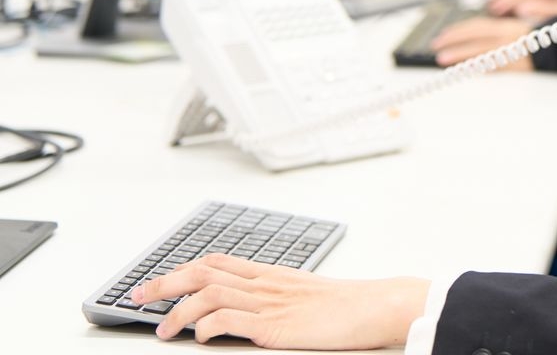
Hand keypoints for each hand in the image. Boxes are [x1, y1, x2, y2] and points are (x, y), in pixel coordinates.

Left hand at [130, 252, 427, 348]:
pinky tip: (199, 337)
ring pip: (209, 292)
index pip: (217, 261)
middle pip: (203, 271)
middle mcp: (265, 283)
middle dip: (164, 283)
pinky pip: (230, 318)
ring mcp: (270, 301)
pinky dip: (207, 325)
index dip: (182, 269)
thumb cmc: (349, 305)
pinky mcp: (275, 325)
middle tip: (138, 297)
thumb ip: (278, 301)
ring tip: (161, 329)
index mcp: (272, 275)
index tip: (157, 282)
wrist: (376, 305)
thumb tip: (252, 314)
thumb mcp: (307, 297)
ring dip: (178, 310)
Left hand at [431, 16, 533, 70]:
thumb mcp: (525, 26)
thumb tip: (489, 22)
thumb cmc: (547, 36)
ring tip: (443, 59)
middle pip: (474, 36)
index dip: (458, 30)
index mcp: (507, 26)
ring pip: (479, 51)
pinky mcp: (516, 66)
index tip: (443, 35)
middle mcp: (507, 37)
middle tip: (436, 46)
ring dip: (459, 55)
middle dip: (452, 40)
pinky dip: (478, 67)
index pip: (477, 26)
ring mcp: (510, 52)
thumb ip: (505, 26)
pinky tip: (467, 69)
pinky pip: (493, 66)